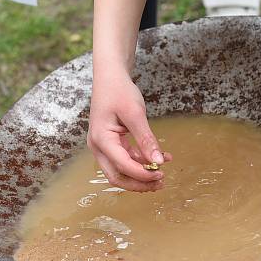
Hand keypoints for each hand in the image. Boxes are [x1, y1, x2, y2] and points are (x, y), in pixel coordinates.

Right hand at [88, 68, 171, 191]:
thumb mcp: (135, 113)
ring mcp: (103, 146)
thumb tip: (158, 161)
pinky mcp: (111, 143)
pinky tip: (160, 158)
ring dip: (141, 175)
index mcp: (101, 139)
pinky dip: (141, 161)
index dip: (143, 173)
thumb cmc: (119, 91)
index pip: (123, 165)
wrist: (110, 77)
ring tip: (162, 174)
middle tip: (160, 182)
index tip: (161, 173)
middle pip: (117, 176)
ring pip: (121, 170)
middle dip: (139, 183)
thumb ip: (146, 139)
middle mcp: (98, 146)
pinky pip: (125, 158)